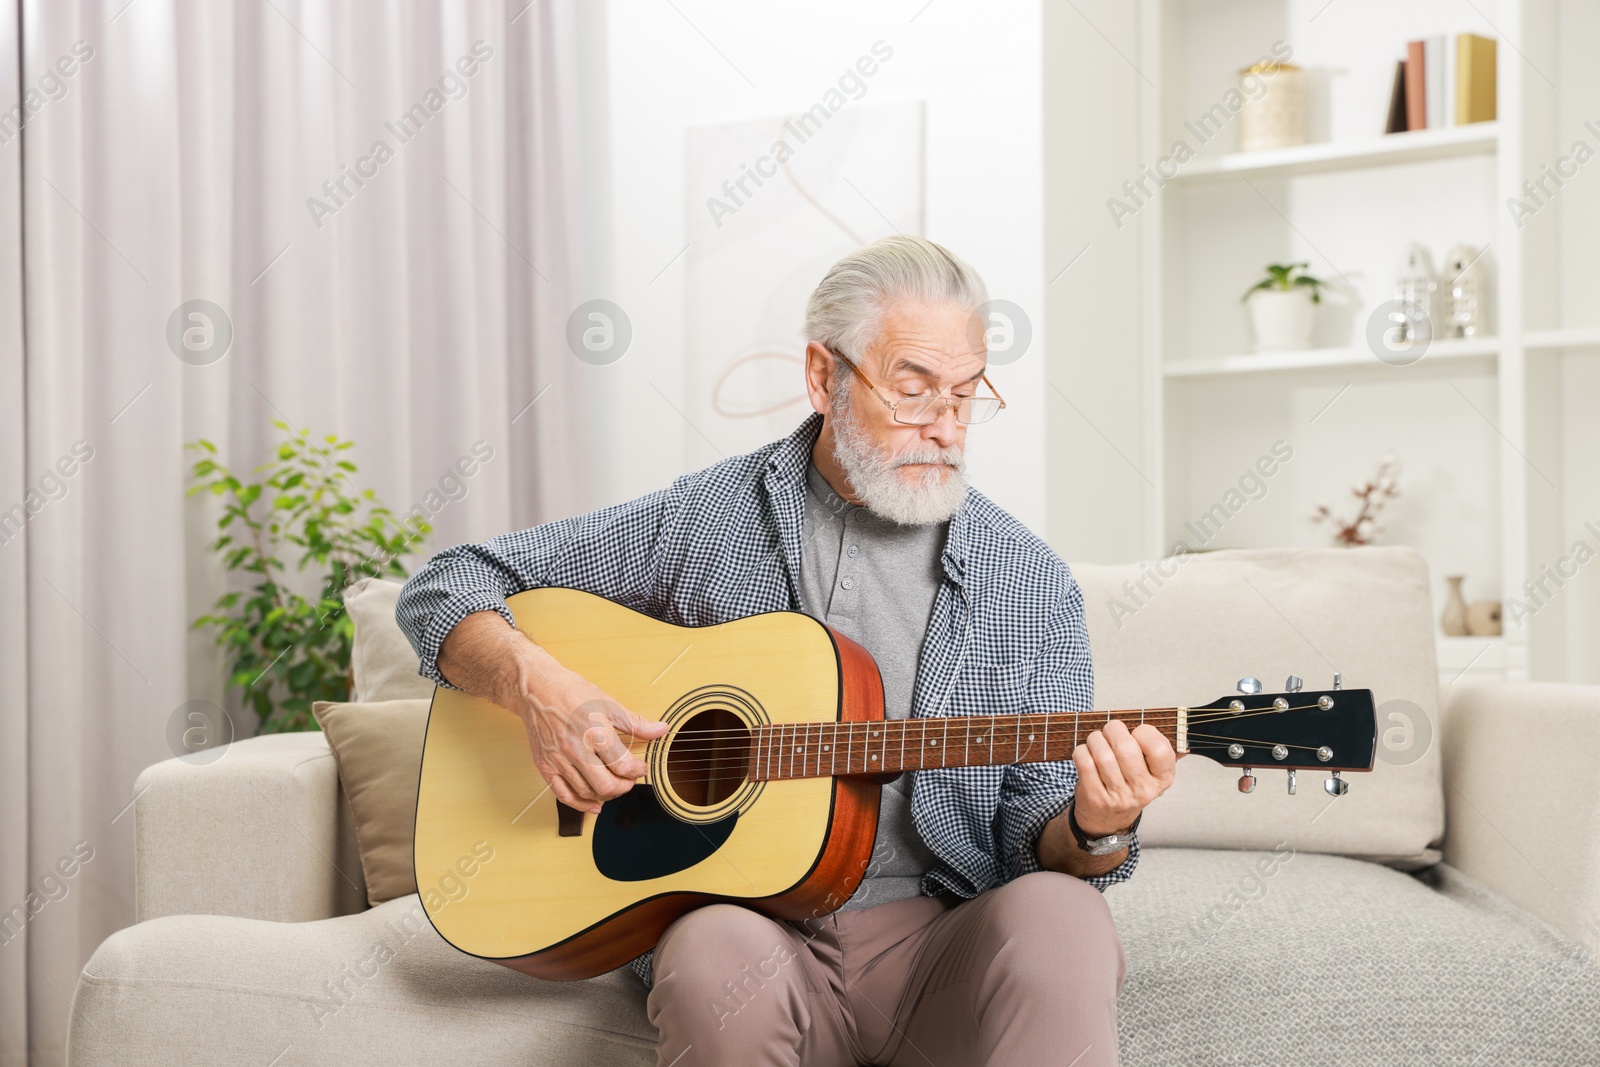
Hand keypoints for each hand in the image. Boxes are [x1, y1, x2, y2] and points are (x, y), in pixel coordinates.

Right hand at [517, 663, 668, 814]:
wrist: (536, 689)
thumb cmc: (570, 692)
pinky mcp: (545, 766)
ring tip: (613, 786)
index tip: (640, 768)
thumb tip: (660, 729)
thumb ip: (635, 722)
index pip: (622, 765)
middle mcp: (576, 748)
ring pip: (587, 792)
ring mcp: (559, 759)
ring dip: (605, 795)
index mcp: (595, 732)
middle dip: (624, 787)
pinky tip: (593, 804)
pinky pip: (563, 795)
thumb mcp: (608, 703)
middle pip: (606, 785)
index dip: (637, 771)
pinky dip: (580, 804)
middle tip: (629, 780)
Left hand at [1069, 719, 1178, 836]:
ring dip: (1095, 739)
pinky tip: (1086, 753)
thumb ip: (1162, 752)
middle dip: (1114, 730)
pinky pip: (1085, 762)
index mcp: (1162, 779)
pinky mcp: (1096, 798)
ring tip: (1097, 741)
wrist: (1107, 821)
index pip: (1160, 748)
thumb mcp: (1152, 773)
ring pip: (1103, 753)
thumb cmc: (1129, 785)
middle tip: (1110, 730)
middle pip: (1126, 748)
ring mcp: (1119, 796)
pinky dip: (1082, 751)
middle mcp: (1143, 790)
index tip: (1137, 733)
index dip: (1145, 732)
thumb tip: (1181, 734)